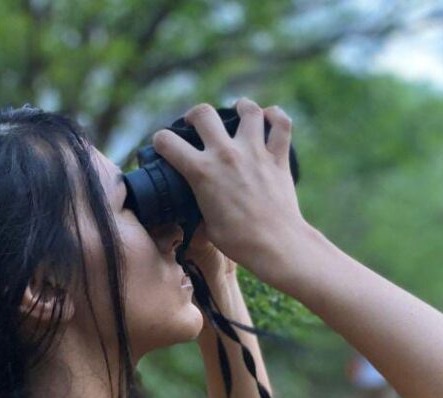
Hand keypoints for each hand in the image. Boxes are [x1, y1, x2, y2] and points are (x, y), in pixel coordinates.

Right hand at [152, 97, 306, 283]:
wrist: (275, 245)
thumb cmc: (239, 241)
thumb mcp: (207, 224)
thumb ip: (200, 205)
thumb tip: (197, 206)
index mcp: (202, 172)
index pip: (167, 142)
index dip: (160, 141)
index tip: (164, 145)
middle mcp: (226, 155)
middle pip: (204, 113)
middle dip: (195, 115)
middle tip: (197, 124)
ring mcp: (255, 153)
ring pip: (248, 110)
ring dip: (241, 107)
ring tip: (238, 110)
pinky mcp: (279, 158)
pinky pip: (281, 125)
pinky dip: (276, 116)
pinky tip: (270, 118)